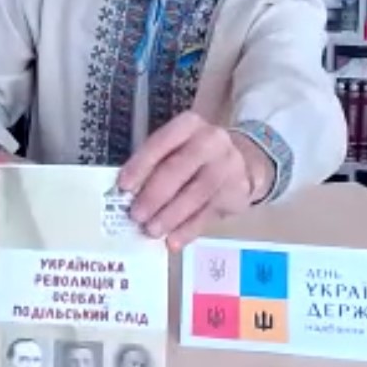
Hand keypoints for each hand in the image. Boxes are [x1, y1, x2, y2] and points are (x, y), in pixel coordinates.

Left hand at [118, 112, 267, 250]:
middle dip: (153, 195)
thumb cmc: (195, 156)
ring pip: (193, 194)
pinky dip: (188, 230)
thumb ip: (154, 165)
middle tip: (135, 215)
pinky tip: (173, 241)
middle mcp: (210, 141)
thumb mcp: (176, 148)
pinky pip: (208, 214)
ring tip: (151, 231)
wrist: (243, 162)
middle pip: (177, 169)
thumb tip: (127, 195)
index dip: (140, 165)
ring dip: (169, 216)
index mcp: (188, 125)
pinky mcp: (235, 192)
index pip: (160, 143)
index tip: (123, 187)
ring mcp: (226, 166)